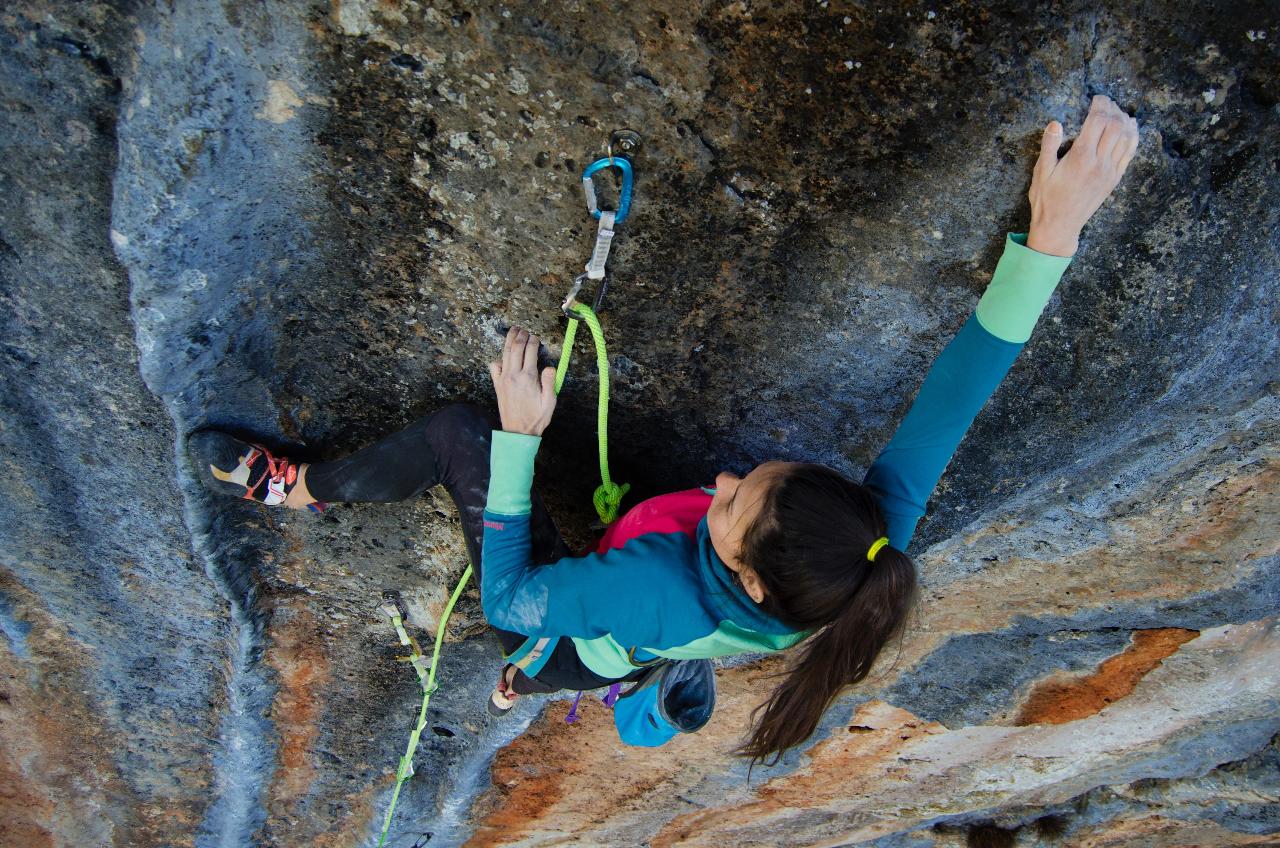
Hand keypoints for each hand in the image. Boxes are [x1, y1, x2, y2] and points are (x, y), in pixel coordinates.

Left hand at [489, 326, 556, 435]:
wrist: (518, 432)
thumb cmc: (536, 418)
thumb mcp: (549, 402)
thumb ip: (550, 382)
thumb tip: (549, 367)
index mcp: (528, 377)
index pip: (530, 351)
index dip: (533, 341)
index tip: (536, 337)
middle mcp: (514, 375)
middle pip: (515, 347)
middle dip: (520, 335)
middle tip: (524, 329)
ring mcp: (503, 378)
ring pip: (505, 353)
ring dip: (509, 340)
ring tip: (513, 331)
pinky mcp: (497, 384)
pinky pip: (494, 366)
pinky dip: (499, 358)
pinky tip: (505, 357)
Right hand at [1026, 94, 1138, 256]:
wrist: (1060, 226)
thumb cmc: (1046, 200)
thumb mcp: (1041, 172)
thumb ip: (1049, 146)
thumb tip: (1055, 123)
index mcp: (1080, 158)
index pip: (1097, 121)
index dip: (1100, 105)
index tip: (1096, 98)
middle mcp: (1099, 163)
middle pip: (1115, 125)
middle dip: (1112, 109)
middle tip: (1105, 102)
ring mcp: (1110, 171)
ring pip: (1126, 137)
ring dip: (1124, 120)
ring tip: (1116, 111)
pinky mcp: (1114, 179)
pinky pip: (1130, 153)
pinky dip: (1133, 136)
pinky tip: (1131, 127)